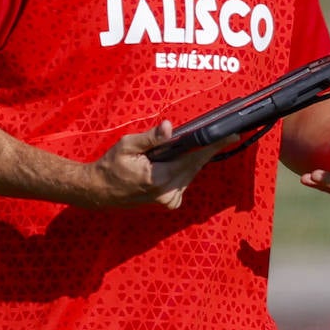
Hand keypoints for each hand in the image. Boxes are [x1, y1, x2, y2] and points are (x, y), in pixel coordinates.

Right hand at [90, 121, 235, 209]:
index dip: (213, 146)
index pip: (193, 159)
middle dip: (210, 149)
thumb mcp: (127, 146)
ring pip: (191, 173)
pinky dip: (187, 168)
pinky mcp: (168, 202)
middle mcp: (168, 193)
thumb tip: (169, 128)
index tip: (230, 136)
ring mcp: (169, 199)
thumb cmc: (111, 166)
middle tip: (227, 134)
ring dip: (198, 158)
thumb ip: (151, 138)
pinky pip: (184, 180)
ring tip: (207, 141)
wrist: (99, 191)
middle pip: (196, 166)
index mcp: (160, 179)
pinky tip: (184, 157)